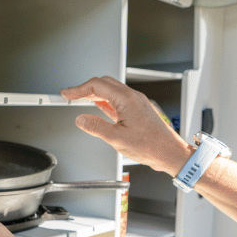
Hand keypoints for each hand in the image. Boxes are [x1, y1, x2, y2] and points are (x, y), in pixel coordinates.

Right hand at [60, 76, 191, 175]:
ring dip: (95, 93)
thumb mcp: (117, 139)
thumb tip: (81, 119)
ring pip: (112, 90)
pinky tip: (100, 107)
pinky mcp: (139, 109)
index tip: (67, 94)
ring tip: (81, 100)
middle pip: (104, 83)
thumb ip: (96, 127)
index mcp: (127, 100)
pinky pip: (119, 99)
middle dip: (85, 88)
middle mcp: (133, 97)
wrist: (170, 153)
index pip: (97, 86)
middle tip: (71, 96)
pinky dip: (105, 100)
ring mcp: (137, 102)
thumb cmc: (151, 146)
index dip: (78, 89)